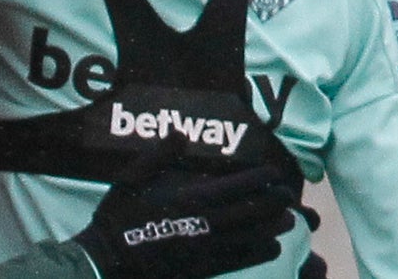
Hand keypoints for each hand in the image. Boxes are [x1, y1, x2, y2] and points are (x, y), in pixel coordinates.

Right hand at [74, 165, 295, 278]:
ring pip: (254, 237)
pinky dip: (262, 251)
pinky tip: (271, 245)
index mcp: (191, 198)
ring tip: (289, 219)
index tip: (273, 172)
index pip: (238, 186)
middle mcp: (206, 223)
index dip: (261, 179)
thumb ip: (160, 154)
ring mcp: (208, 249)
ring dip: (275, 226)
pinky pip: (243, 260)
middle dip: (276, 202)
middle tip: (289, 194)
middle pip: (254, 211)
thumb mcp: (132, 177)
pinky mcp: (206, 269)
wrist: (108, 261)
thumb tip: (180, 132)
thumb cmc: (119, 217)